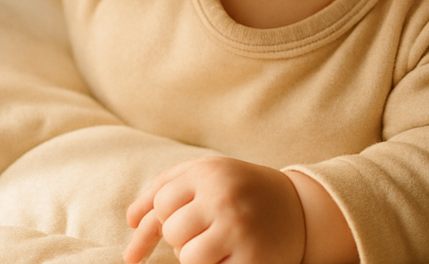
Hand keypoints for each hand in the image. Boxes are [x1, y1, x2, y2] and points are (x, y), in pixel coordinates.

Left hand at [124, 157, 305, 263]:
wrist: (299, 208)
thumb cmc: (240, 190)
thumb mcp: (205, 175)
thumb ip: (163, 189)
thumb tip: (129, 221)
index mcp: (208, 172)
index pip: (161, 203)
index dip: (164, 218)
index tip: (179, 222)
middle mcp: (223, 197)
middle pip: (173, 231)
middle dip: (182, 238)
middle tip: (206, 230)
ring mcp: (238, 230)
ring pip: (188, 259)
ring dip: (197, 258)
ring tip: (217, 245)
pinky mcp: (252, 260)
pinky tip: (231, 256)